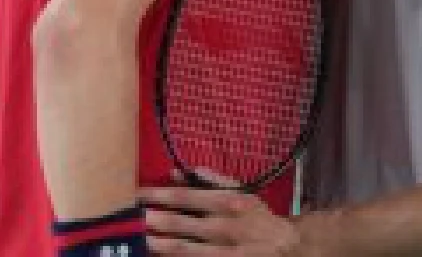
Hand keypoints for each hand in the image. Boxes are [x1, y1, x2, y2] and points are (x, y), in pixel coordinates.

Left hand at [142, 187, 303, 256]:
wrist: (287, 247)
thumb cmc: (257, 215)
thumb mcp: (239, 190)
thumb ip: (209, 180)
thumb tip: (177, 172)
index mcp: (227, 203)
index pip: (185, 197)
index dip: (159, 195)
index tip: (139, 194)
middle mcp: (226, 228)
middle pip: (182, 225)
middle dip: (155, 222)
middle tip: (133, 219)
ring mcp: (227, 252)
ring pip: (187, 250)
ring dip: (162, 246)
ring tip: (143, 241)